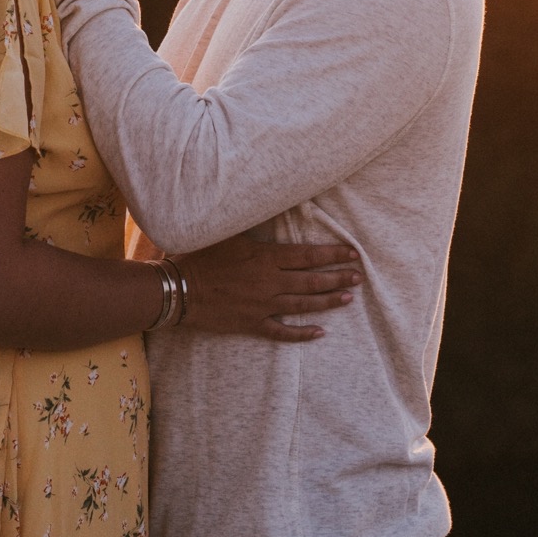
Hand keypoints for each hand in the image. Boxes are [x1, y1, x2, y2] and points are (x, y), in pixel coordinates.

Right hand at [173, 233, 362, 342]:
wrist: (179, 289)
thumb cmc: (200, 255)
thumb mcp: (230, 232)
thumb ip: (255, 222)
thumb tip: (275, 203)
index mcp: (266, 257)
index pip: (308, 256)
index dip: (332, 255)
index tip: (352, 253)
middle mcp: (270, 282)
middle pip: (311, 281)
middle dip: (338, 278)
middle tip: (358, 277)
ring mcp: (263, 306)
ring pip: (303, 304)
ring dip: (327, 302)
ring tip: (348, 299)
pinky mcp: (252, 324)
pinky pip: (282, 331)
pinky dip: (302, 333)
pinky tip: (319, 334)